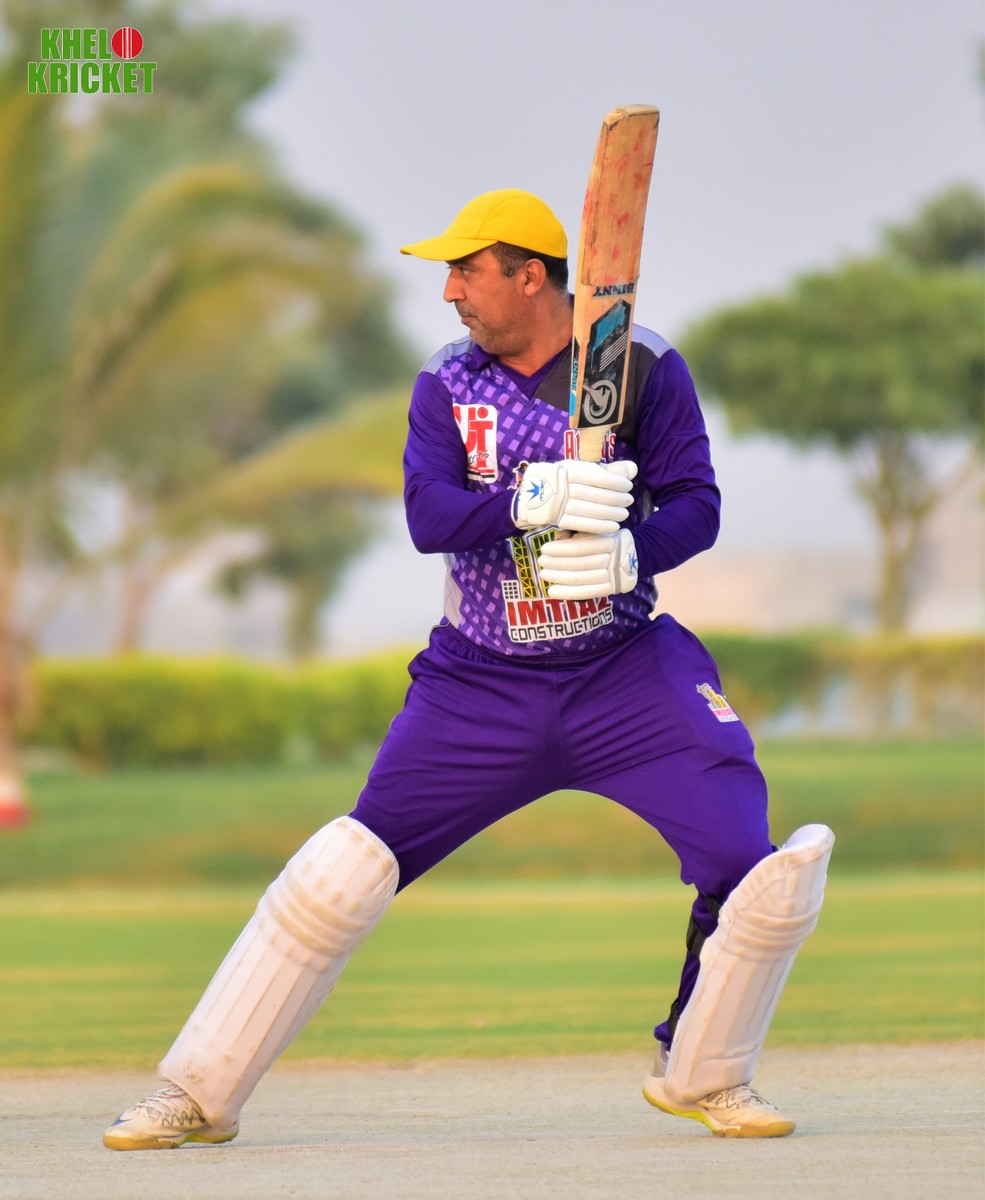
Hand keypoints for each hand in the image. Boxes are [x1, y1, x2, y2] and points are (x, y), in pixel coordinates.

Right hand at [511, 459, 636, 534]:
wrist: (530, 496)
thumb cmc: (562, 480)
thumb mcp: (581, 470)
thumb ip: (608, 470)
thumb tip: (633, 469)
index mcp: (570, 470)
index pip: (599, 477)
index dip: (617, 482)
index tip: (628, 486)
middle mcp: (564, 486)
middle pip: (596, 494)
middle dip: (616, 499)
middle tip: (629, 501)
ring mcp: (559, 504)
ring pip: (590, 510)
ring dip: (611, 514)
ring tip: (624, 514)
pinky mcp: (557, 519)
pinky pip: (582, 524)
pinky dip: (600, 526)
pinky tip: (613, 527)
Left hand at [537, 529, 638, 598]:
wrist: (633, 557)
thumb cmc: (606, 540)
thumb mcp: (596, 531)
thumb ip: (577, 532)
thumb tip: (557, 538)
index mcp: (609, 542)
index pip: (580, 547)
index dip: (560, 549)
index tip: (544, 548)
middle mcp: (612, 559)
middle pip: (579, 564)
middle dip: (556, 563)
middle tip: (541, 562)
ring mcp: (612, 576)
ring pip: (581, 579)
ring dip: (559, 578)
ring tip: (543, 574)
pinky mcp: (610, 589)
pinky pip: (586, 593)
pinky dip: (568, 593)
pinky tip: (552, 591)